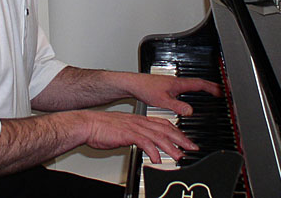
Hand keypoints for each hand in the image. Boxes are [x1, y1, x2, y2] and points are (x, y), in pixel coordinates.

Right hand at [78, 110, 197, 163]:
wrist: (89, 124)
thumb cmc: (102, 129)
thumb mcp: (123, 130)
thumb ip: (135, 136)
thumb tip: (144, 145)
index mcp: (140, 120)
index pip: (163, 124)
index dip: (177, 132)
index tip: (185, 140)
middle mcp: (140, 122)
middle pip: (166, 129)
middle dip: (181, 139)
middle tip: (191, 148)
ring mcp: (135, 127)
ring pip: (158, 137)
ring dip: (171, 147)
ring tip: (179, 156)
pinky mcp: (128, 134)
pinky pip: (144, 143)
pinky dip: (153, 151)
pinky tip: (158, 159)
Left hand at [129, 74, 221, 115]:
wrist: (133, 84)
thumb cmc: (144, 88)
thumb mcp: (162, 101)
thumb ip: (177, 106)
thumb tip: (190, 111)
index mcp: (178, 83)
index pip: (199, 84)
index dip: (212, 88)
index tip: (222, 91)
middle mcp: (176, 82)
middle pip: (198, 83)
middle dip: (210, 87)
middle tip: (221, 91)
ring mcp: (172, 83)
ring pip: (191, 84)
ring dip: (201, 88)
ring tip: (209, 92)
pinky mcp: (167, 86)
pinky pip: (184, 87)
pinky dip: (192, 90)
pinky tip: (189, 96)